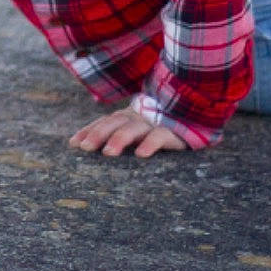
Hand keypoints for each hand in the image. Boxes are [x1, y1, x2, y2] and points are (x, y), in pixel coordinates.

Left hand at [69, 108, 186, 158]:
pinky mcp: (174, 131)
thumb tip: (88, 147)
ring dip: (120, 138)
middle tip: (84, 148)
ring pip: (134, 128)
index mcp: (128, 116)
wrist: (196, 115)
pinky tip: (141, 154)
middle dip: (98, 133)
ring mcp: (155, 122)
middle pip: (115, 122)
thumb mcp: (138, 130)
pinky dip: (150, 144)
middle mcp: (139, 117)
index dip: (89, 130)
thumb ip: (119, 134)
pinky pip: (160, 136)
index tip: (74, 144)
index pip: (104, 121)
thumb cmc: (161, 129)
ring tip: (108, 153)